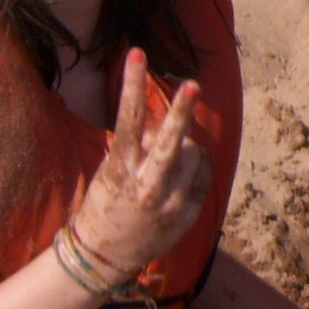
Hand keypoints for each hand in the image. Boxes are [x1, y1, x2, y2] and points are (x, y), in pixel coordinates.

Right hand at [71, 50, 212, 275]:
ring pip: (193, 153)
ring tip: (165, 166)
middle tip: (192, 84)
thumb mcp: (111, 173)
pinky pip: (203, 175)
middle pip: (170, 141)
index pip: (128, 119)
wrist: (106, 255)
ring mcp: (171, 203)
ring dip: (184, 148)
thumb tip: (169, 125)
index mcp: (121, 171)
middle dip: (181, 110)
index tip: (136, 54)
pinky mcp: (189, 214)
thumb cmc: (106, 204)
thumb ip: (138, 148)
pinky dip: (195, 169)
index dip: (131, 84)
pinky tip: (178, 182)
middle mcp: (147, 187)